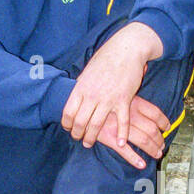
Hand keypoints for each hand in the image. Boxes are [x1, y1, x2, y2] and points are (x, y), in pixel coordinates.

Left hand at [62, 21, 164, 148]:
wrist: (126, 50)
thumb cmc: (106, 58)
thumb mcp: (88, 71)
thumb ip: (81, 85)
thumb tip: (75, 93)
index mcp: (81, 87)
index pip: (68, 111)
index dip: (66, 123)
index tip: (68, 128)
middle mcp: (92, 95)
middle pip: (80, 122)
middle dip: (77, 134)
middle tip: (78, 139)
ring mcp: (108, 99)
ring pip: (96, 125)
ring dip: (91, 137)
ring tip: (89, 143)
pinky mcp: (123, 100)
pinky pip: (122, 122)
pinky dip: (121, 135)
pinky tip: (120, 143)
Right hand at [95, 94, 168, 169]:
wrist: (76, 98)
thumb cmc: (98, 94)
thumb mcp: (117, 91)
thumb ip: (130, 96)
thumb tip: (144, 91)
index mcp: (133, 102)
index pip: (155, 113)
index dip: (164, 122)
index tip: (167, 127)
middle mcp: (129, 114)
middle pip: (152, 129)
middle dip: (159, 140)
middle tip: (162, 146)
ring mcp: (119, 126)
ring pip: (143, 139)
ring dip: (152, 149)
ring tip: (157, 154)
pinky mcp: (108, 136)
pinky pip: (125, 150)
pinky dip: (135, 159)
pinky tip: (142, 164)